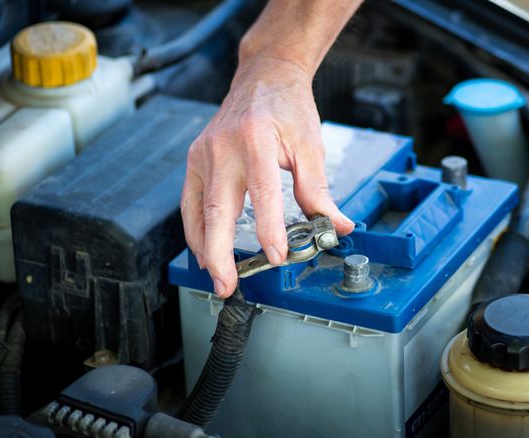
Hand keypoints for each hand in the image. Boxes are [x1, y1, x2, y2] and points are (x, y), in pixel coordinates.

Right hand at [180, 56, 354, 297]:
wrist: (264, 76)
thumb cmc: (287, 107)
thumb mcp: (310, 145)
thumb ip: (319, 190)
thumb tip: (337, 225)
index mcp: (256, 140)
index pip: (262, 193)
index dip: (268, 229)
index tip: (276, 256)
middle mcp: (222, 147)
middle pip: (217, 209)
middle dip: (220, 253)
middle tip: (228, 284)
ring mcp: (203, 154)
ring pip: (198, 210)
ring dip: (204, 248)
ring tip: (217, 277)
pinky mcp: (195, 159)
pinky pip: (191, 202)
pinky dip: (196, 230)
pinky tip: (205, 251)